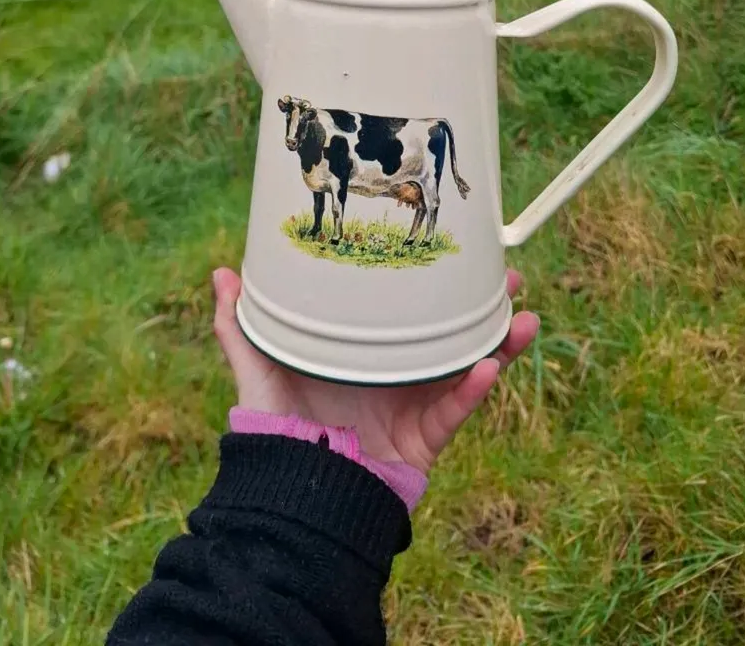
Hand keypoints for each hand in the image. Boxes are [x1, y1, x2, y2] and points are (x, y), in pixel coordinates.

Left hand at [212, 268, 538, 474]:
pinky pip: (455, 412)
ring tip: (523, 318)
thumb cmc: (276, 426)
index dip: (437, 287)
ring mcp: (415, 407)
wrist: (291, 490)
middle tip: (510, 278)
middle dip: (484, 309)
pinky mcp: (424, 441)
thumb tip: (221, 274)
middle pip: (452, 336)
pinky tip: (488, 366)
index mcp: (366, 352)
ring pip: (468, 369)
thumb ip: (239, 325)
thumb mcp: (258, 367)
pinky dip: (473, 390)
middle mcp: (397, 375)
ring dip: (498, 344)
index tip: (459, 254)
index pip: (410, 314)